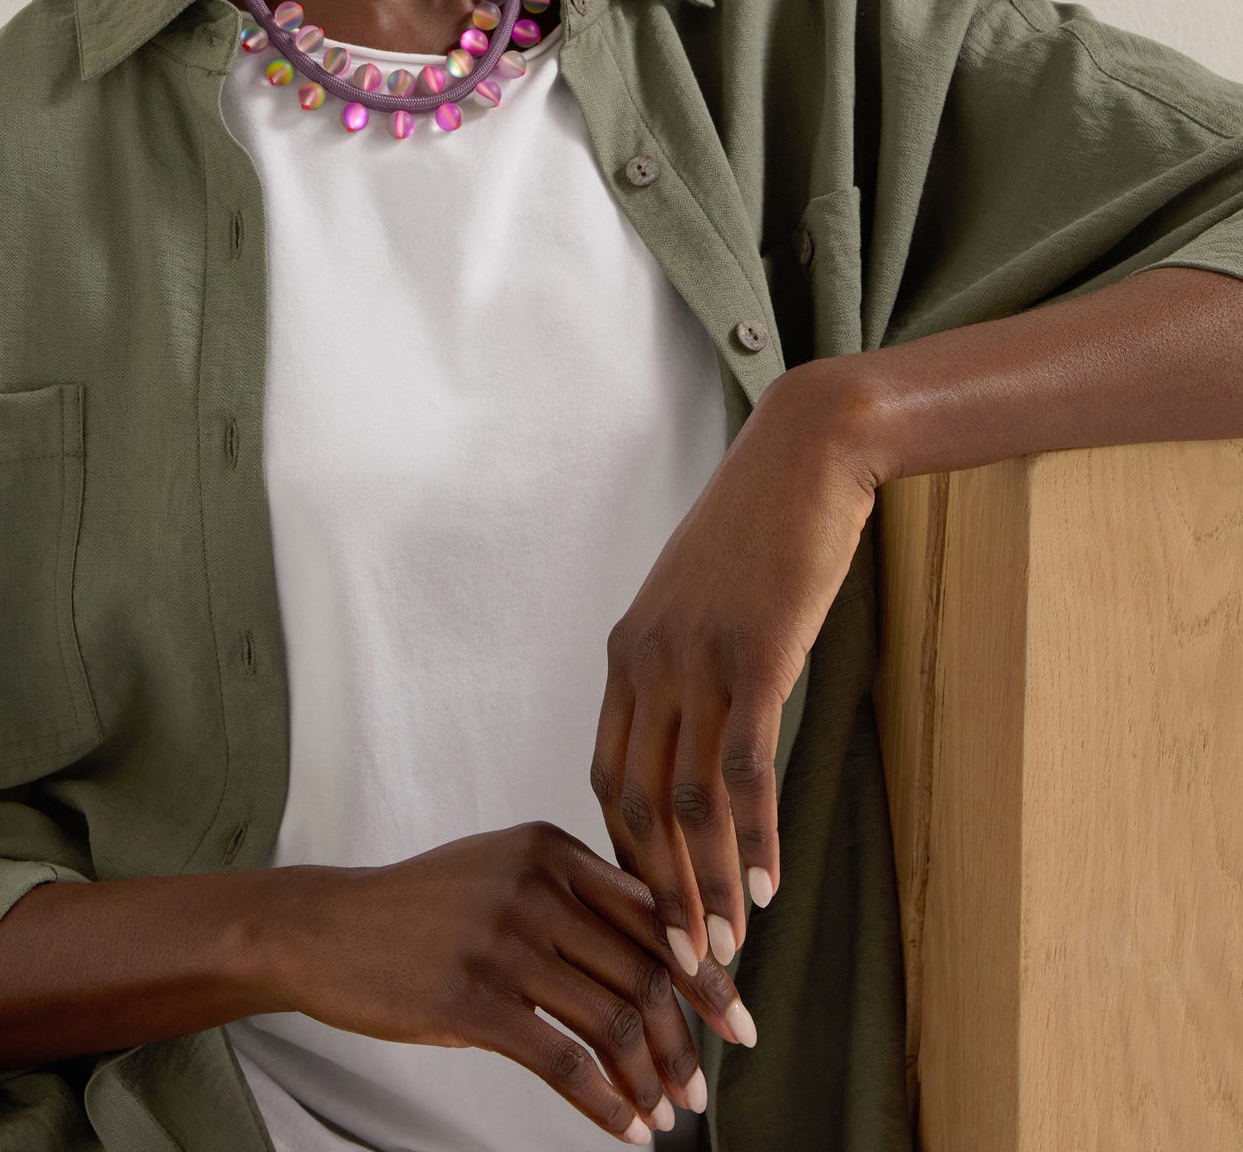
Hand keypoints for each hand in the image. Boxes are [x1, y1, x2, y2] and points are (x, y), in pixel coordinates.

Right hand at [247, 822, 757, 1141]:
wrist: (329, 928)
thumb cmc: (422, 906)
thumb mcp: (502, 870)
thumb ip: (575, 893)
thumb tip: (664, 953)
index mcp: (551, 847)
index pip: (652, 914)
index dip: (703, 972)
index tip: (734, 1018)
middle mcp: (536, 885)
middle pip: (642, 969)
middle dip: (684, 1036)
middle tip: (703, 1084)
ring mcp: (504, 941)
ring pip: (611, 1017)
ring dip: (650, 1076)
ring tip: (667, 1111)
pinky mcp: (472, 999)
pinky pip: (562, 1060)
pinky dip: (604, 1102)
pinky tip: (623, 1126)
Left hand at [590, 366, 876, 986]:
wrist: (807, 454)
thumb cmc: (762, 528)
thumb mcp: (702, 599)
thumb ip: (687, 662)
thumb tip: (696, 727)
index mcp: (628, 650)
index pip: (608, 774)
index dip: (627, 853)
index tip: (654, 911)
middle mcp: (648, 660)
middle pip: (635, 804)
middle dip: (659, 892)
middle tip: (684, 962)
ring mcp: (698, 658)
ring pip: (687, 801)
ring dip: (707, 882)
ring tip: (727, 946)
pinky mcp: (755, 656)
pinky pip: (744, 769)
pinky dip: (756, 836)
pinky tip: (772, 882)